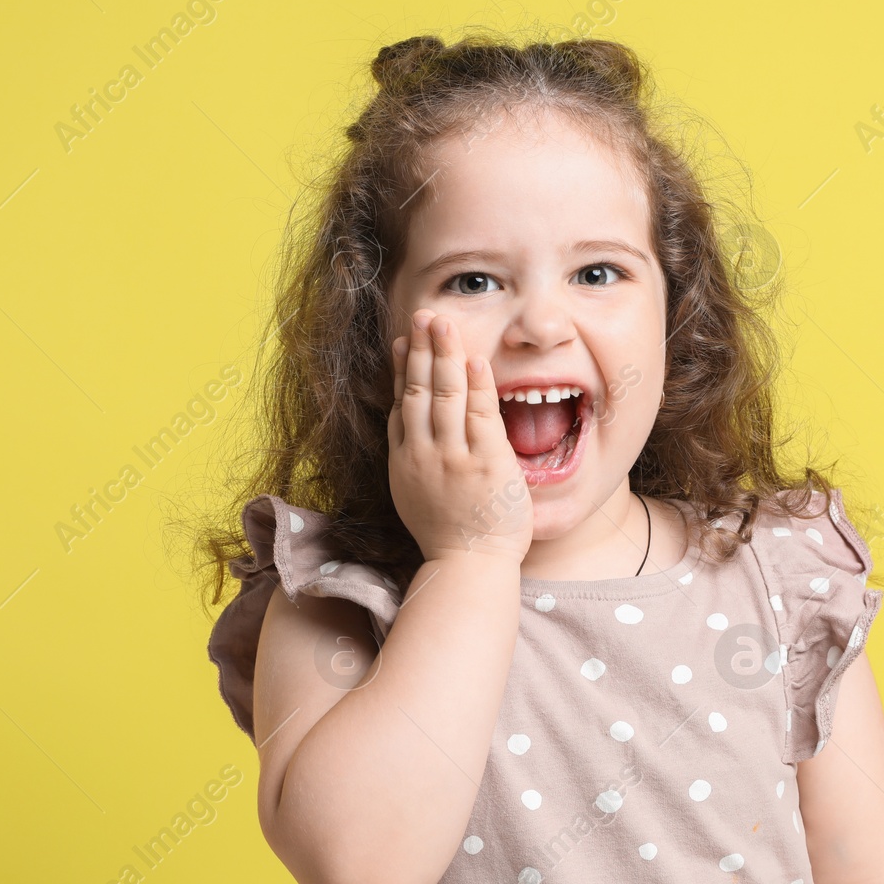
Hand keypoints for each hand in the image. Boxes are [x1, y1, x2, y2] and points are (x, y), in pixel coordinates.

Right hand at [388, 309, 533, 564]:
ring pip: (443, 394)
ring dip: (443, 354)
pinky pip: (479, 413)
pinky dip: (475, 383)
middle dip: (419, 349)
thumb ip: (414, 466)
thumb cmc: (451, 541)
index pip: (400, 406)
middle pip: (416, 390)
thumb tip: (415, 439)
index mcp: (405, 463)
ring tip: (442, 322)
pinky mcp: (484, 461)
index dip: (400, 370)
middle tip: (422, 316)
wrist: (468, 568)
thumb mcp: (416, 499)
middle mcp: (423, 454)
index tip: (402, 343)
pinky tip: (473, 358)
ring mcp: (452, 457)